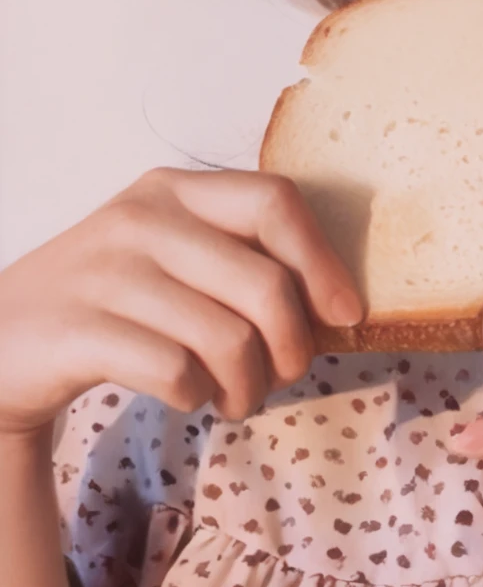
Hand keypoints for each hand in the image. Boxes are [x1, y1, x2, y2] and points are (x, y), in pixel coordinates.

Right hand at [0, 167, 363, 440]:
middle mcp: (141, 218)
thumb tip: (338, 304)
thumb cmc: (112, 303)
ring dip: (247, 386)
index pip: (274, 201)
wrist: (2, 343)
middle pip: (266, 284)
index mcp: (175, 189)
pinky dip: (196, 396)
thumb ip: (240, 260)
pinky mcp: (77, 330)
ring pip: (228, 338)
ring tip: (234, 396)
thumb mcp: (170, 255)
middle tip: (283, 375)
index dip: (322, 261)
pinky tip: (184, 394)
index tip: (345, 314)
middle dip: (293, 347)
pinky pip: (177, 372)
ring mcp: (105, 272)